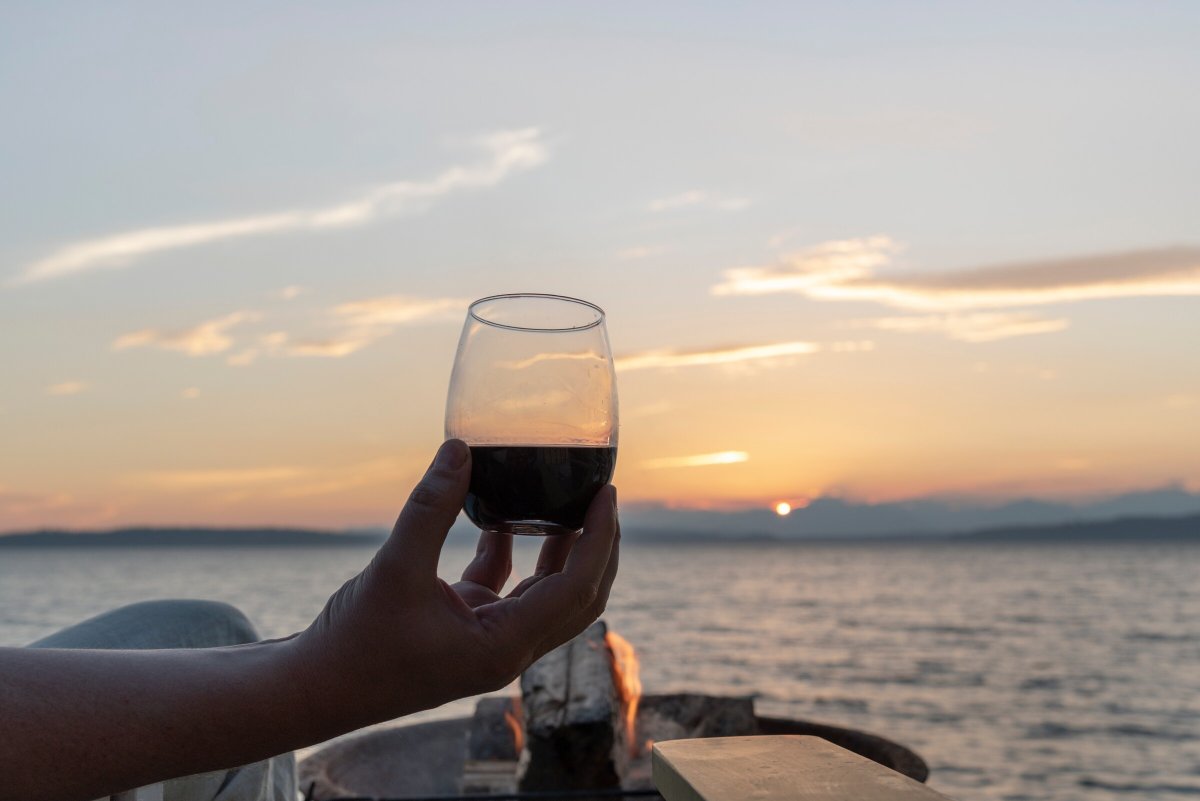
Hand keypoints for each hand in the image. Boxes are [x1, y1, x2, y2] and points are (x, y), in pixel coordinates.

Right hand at [295, 439, 619, 729]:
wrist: (315, 688)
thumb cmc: (354, 643)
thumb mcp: (395, 568)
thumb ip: (431, 508)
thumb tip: (460, 450)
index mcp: (503, 645)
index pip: (576, 589)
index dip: (599, 538)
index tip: (605, 493)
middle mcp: (506, 648)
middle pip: (579, 597)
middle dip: (597, 547)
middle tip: (600, 495)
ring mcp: (487, 640)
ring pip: (545, 594)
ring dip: (560, 550)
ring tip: (566, 500)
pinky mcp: (464, 628)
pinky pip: (504, 588)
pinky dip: (510, 553)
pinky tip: (502, 517)